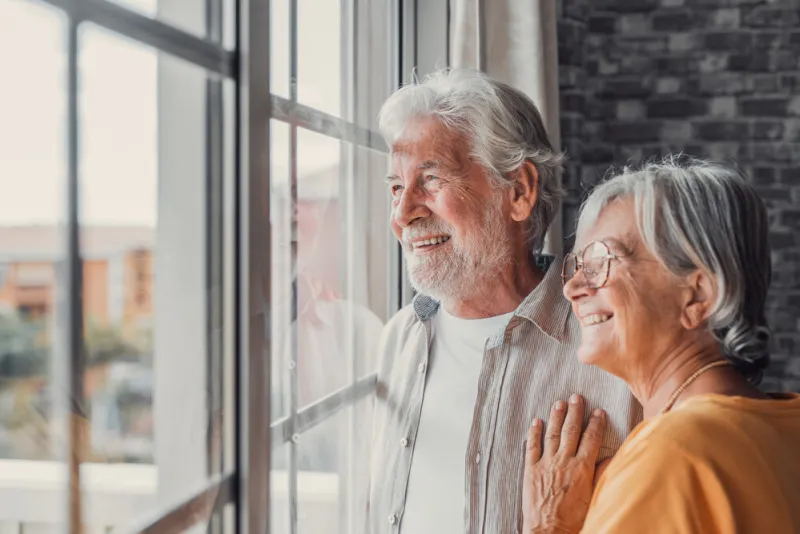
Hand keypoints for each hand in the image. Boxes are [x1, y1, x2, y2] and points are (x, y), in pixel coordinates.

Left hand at [522, 394, 605, 533]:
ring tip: (558, 402)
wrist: (549, 532)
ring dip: (555, 416)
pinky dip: (533, 432)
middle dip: (574, 412)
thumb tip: (608, 459)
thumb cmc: (575, 519)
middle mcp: (564, 461)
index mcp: (582, 468)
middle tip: (576, 397)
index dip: (595, 424)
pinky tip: (535, 421)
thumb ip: (601, 476)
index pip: (591, 439)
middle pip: (571, 431)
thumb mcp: (594, 497)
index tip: (598, 411)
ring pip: (551, 434)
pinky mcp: (530, 470)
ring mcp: (546, 464)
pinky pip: (531, 446)